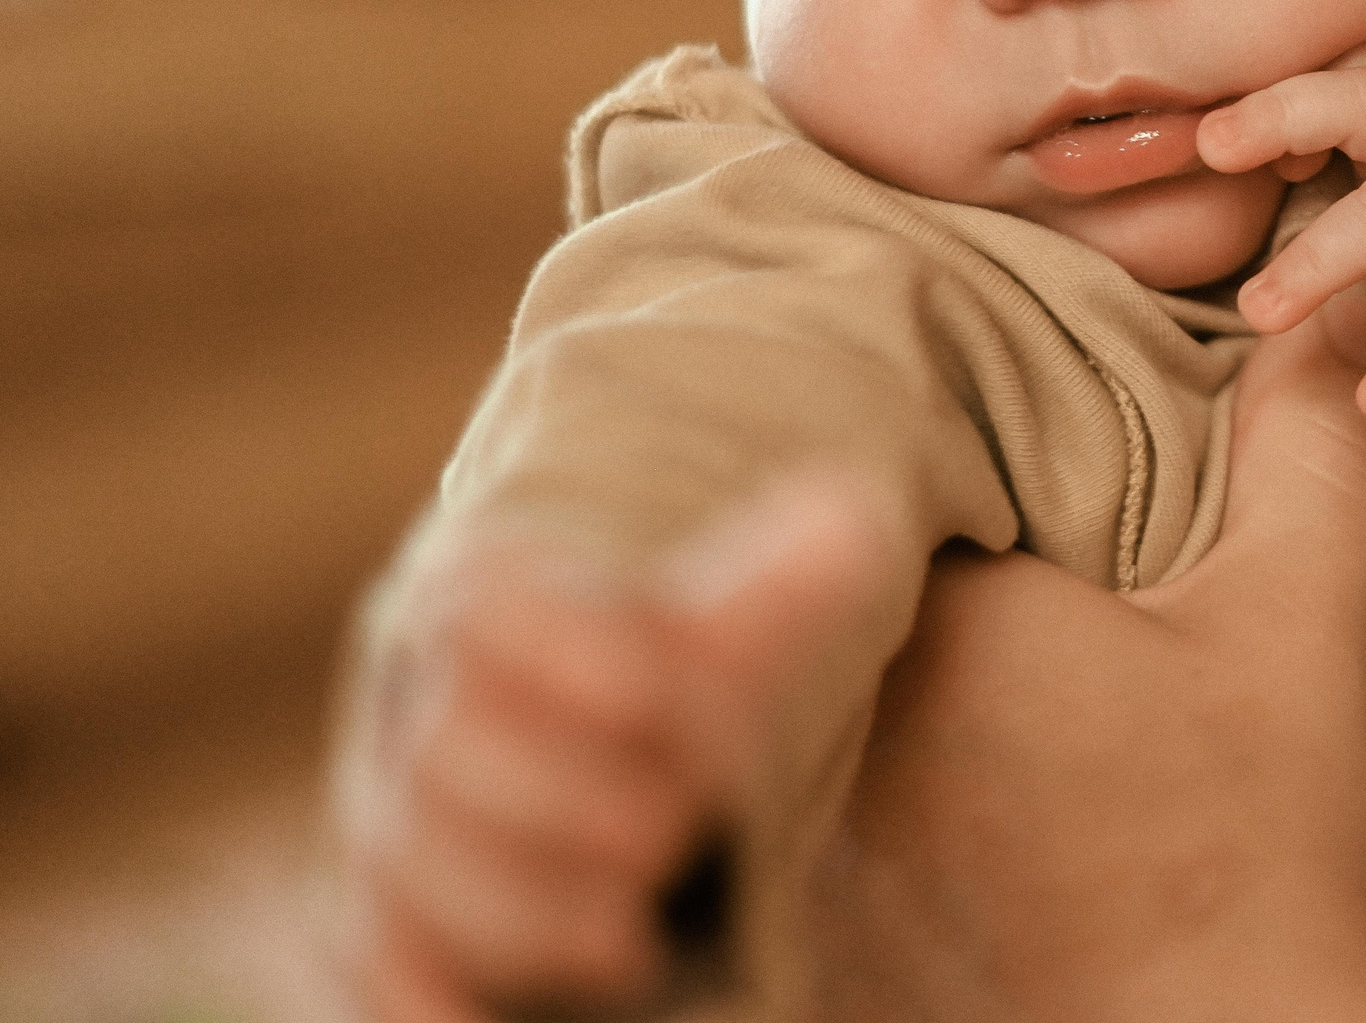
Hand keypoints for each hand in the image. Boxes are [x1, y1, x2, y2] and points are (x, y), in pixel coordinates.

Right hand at [333, 479, 891, 1022]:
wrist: (587, 748)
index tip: (660, 690)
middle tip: (671, 831)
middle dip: (559, 799)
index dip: (569, 652)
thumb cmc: (669, 672)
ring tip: (632, 942)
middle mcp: (420, 711)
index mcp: (489, 604)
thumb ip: (793, 574)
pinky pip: (378, 970)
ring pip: (410, 872)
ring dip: (519, 914)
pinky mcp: (389, 931)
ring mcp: (395, 828)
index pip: (492, 614)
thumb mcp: (734, 620)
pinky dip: (426, 1002)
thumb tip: (857, 522)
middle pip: (446, 752)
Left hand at [825, 294, 1365, 1022]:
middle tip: (942, 543)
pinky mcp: (820, 939)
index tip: (960, 450)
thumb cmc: (1253, 836)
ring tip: (931, 663)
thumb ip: (1306, 452)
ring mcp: (806, 848)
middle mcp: (829, 729)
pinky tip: (923, 791)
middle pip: (806, 599)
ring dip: (834, 674)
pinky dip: (831, 787)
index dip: (901, 451)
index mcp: (923, 626)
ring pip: (785, 706)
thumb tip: (1335, 319)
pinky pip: (784, 820)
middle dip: (863, 567)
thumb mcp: (1292, 618)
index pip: (855, 486)